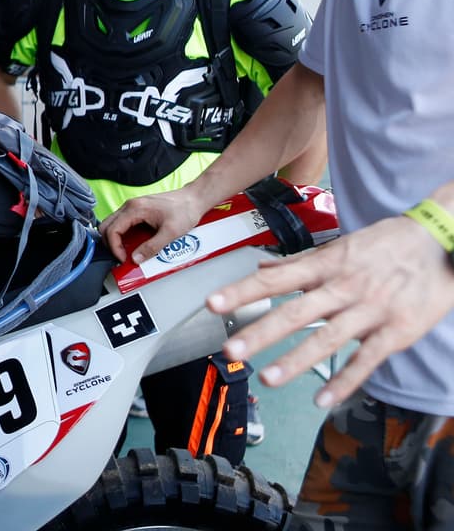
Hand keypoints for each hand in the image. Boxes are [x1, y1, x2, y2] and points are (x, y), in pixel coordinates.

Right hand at [100, 187, 210, 263]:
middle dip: (110, 243)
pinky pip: (122, 222)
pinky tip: (133, 242)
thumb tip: (136, 258)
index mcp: (135, 209)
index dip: (114, 247)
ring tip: (126, 251)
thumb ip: (152, 247)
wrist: (194, 199)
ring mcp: (133, 206)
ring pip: (112, 223)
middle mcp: (130, 205)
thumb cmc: (184, 210)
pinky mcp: (137, 209)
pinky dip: (122, 234)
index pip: (112, 229)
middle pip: (107, 225)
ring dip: (115, 239)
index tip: (123, 258)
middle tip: (121, 256)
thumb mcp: (170, 233)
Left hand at [206, 215, 453, 407]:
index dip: (242, 291)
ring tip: (266, 378)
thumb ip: (300, 262)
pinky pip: (367, 360)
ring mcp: (371, 311)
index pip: (275, 278)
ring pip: (328, 339)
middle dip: (261, 331)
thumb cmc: (387, 245)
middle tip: (230, 349)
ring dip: (296, 360)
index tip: (212, 303)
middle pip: (296, 311)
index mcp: (327, 265)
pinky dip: (345, 381)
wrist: (444, 242)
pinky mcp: (396, 331)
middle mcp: (344, 287)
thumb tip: (261, 267)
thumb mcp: (341, 246)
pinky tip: (321, 399)